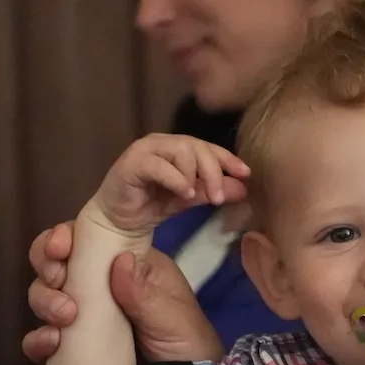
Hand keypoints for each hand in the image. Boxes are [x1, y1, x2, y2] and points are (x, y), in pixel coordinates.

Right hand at [21, 221, 225, 364]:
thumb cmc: (190, 348)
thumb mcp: (176, 321)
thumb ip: (148, 297)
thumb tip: (120, 262)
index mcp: (129, 267)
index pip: (90, 239)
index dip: (65, 237)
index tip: (58, 247)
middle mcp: (102, 287)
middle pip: (59, 264)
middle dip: (48, 268)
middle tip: (58, 281)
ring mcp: (85, 318)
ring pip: (46, 297)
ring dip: (44, 302)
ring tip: (63, 318)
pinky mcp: (72, 350)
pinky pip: (43, 340)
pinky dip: (38, 341)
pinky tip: (49, 347)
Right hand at [92, 134, 248, 236]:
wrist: (119, 221)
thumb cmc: (153, 205)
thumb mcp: (189, 198)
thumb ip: (212, 190)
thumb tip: (243, 188)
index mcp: (177, 147)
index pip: (208, 147)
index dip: (228, 159)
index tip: (245, 174)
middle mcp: (162, 143)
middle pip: (197, 146)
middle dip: (213, 171)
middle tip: (219, 197)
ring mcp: (146, 149)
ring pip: (181, 149)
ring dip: (193, 174)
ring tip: (194, 196)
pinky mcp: (131, 162)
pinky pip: (160, 165)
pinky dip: (176, 179)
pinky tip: (183, 194)